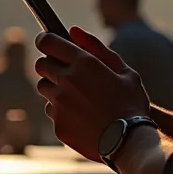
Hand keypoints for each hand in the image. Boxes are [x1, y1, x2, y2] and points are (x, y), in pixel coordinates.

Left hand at [35, 26, 149, 161]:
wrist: (131, 143)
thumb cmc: (131, 104)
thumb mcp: (123, 71)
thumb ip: (97, 48)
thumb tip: (73, 30)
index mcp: (83, 63)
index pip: (48, 42)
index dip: (45, 39)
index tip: (48, 42)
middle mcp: (67, 81)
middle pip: (41, 65)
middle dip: (50, 65)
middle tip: (67, 73)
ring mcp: (60, 104)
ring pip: (44, 88)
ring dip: (55, 88)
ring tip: (78, 98)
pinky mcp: (57, 124)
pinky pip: (51, 111)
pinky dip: (61, 111)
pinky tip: (81, 116)